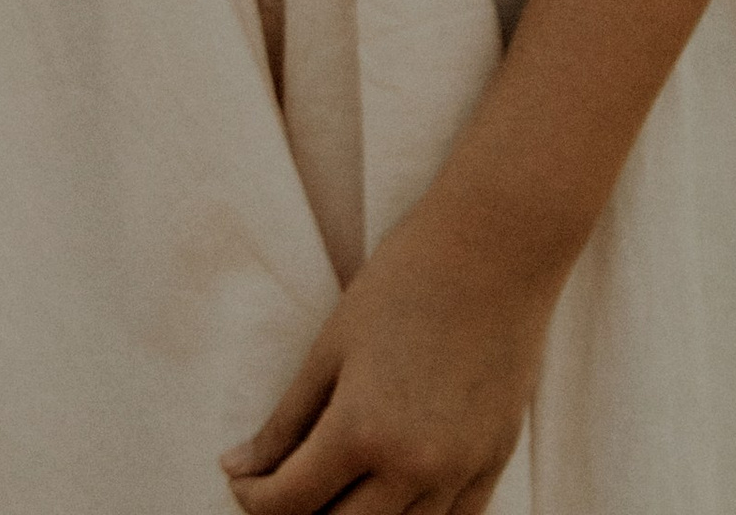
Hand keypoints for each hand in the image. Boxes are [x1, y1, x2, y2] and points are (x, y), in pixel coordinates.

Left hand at [220, 195, 564, 514]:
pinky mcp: (494, 461)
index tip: (242, 478)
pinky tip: (393, 495)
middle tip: (285, 487)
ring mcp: (459, 470)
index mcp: (360, 431)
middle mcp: (411, 467)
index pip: (289, 503)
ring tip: (336, 490)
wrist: (497, 246)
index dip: (252, 498)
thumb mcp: (332, 345)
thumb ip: (286, 420)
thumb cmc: (406, 279)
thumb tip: (239, 469)